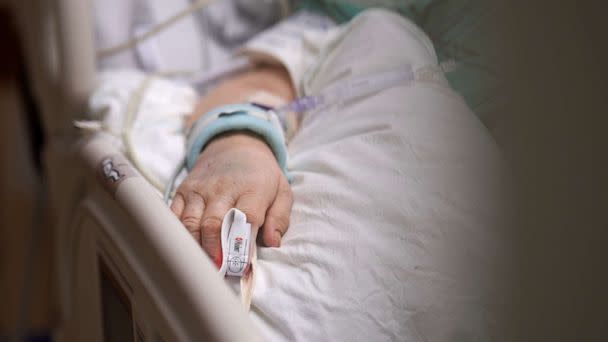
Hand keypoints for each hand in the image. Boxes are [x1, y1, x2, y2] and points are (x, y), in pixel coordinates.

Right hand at [170, 131, 292, 266]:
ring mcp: (200, 189)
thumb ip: (279, 218)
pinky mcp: (183, 190)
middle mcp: (222, 188)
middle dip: (214, 251)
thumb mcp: (281, 191)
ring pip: (190, 222)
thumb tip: (273, 243)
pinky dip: (176, 234)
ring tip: (201, 267)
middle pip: (214, 223)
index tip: (242, 267)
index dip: (243, 245)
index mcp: (252, 188)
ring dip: (194, 247)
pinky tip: (182, 250)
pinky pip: (174, 215)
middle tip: (218, 272)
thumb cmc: (261, 175)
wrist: (235, 144)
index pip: (246, 219)